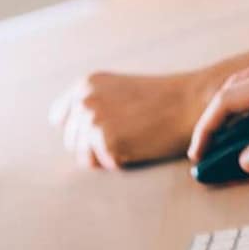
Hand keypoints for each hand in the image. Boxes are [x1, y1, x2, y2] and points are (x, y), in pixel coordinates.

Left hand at [49, 69, 211, 168]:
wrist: (188, 102)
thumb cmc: (158, 101)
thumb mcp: (117, 91)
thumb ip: (92, 103)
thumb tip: (67, 129)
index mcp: (85, 84)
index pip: (60, 118)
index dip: (79, 129)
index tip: (102, 129)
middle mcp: (84, 99)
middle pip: (72, 141)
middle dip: (94, 145)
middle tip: (127, 133)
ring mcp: (93, 119)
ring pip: (83, 157)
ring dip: (105, 156)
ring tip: (132, 138)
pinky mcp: (105, 140)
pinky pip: (101, 165)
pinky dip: (118, 162)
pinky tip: (137, 145)